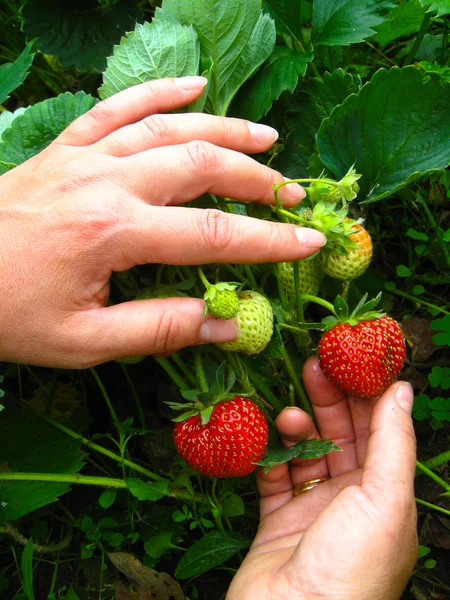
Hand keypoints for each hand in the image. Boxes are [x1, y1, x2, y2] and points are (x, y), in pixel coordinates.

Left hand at [0, 76, 325, 367]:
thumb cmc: (9, 315)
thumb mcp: (85, 341)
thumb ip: (161, 329)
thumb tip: (229, 325)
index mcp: (112, 232)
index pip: (212, 234)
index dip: (268, 240)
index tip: (309, 240)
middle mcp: (104, 182)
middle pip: (198, 165)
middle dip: (254, 179)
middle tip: (291, 193)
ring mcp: (83, 157)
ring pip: (167, 128)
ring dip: (223, 129)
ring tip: (267, 137)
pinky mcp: (66, 148)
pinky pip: (116, 107)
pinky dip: (158, 92)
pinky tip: (194, 86)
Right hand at [228, 357, 417, 599]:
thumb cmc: (350, 568)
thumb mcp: (385, 500)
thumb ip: (393, 441)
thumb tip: (403, 390)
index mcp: (386, 498)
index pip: (380, 433)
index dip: (368, 394)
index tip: (354, 360)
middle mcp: (352, 502)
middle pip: (342, 437)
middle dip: (330, 401)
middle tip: (315, 366)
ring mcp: (312, 511)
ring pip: (306, 454)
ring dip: (299, 428)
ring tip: (290, 413)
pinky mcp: (276, 521)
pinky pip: (273, 478)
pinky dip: (269, 455)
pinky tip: (265, 439)